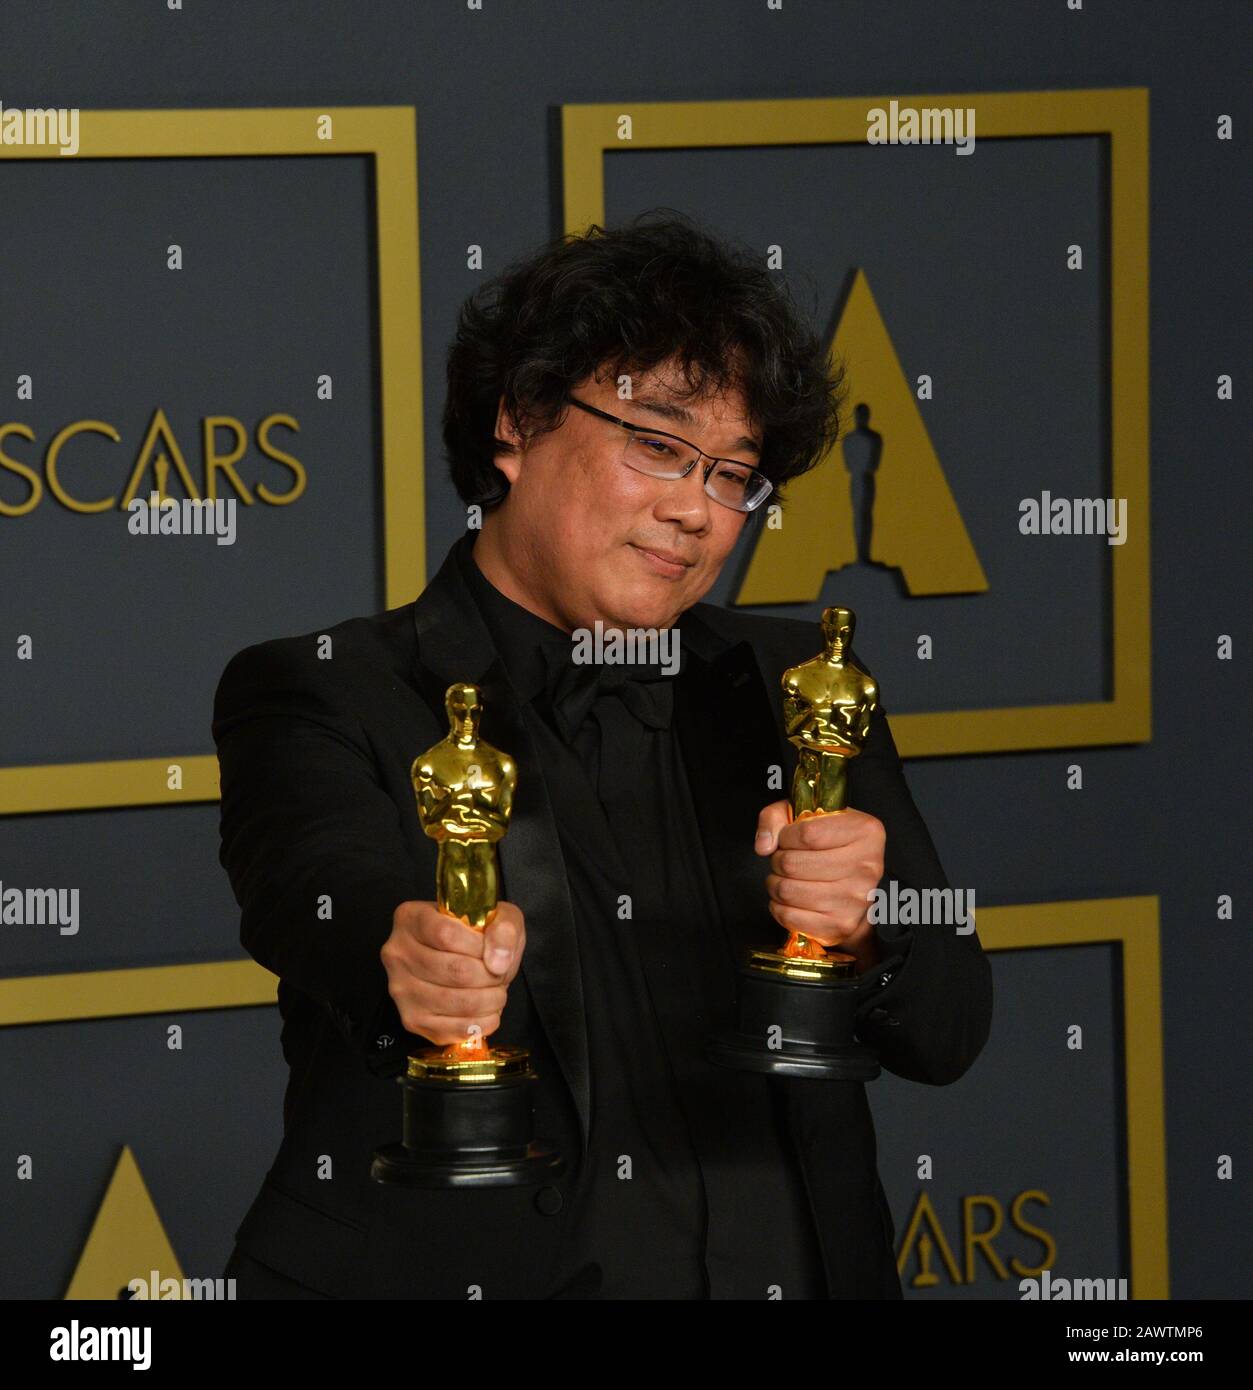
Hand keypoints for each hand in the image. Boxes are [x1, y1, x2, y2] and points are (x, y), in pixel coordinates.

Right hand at [380, 899, 524, 1046]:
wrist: (461, 958)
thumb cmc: (476, 934)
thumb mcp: (496, 915)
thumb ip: (502, 928)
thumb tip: (498, 962)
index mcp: (410, 918)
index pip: (446, 934)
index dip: (480, 946)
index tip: (496, 952)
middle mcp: (397, 953)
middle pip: (453, 970)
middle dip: (489, 976)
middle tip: (501, 975)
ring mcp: (400, 989)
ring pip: (455, 1001)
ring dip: (489, 1000)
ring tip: (497, 992)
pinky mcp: (412, 1019)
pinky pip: (452, 1028)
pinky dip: (481, 1023)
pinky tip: (489, 1011)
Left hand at [755, 801, 884, 972]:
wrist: (855, 885)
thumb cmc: (830, 845)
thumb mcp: (806, 815)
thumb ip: (776, 817)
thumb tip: (764, 846)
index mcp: (865, 832)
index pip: (807, 833)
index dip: (785, 836)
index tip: (787, 839)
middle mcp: (866, 867)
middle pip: (793, 864)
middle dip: (778, 861)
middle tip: (785, 860)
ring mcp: (855, 900)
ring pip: (788, 891)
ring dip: (776, 884)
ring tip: (786, 878)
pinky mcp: (841, 926)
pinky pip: (790, 916)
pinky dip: (779, 907)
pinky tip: (790, 899)